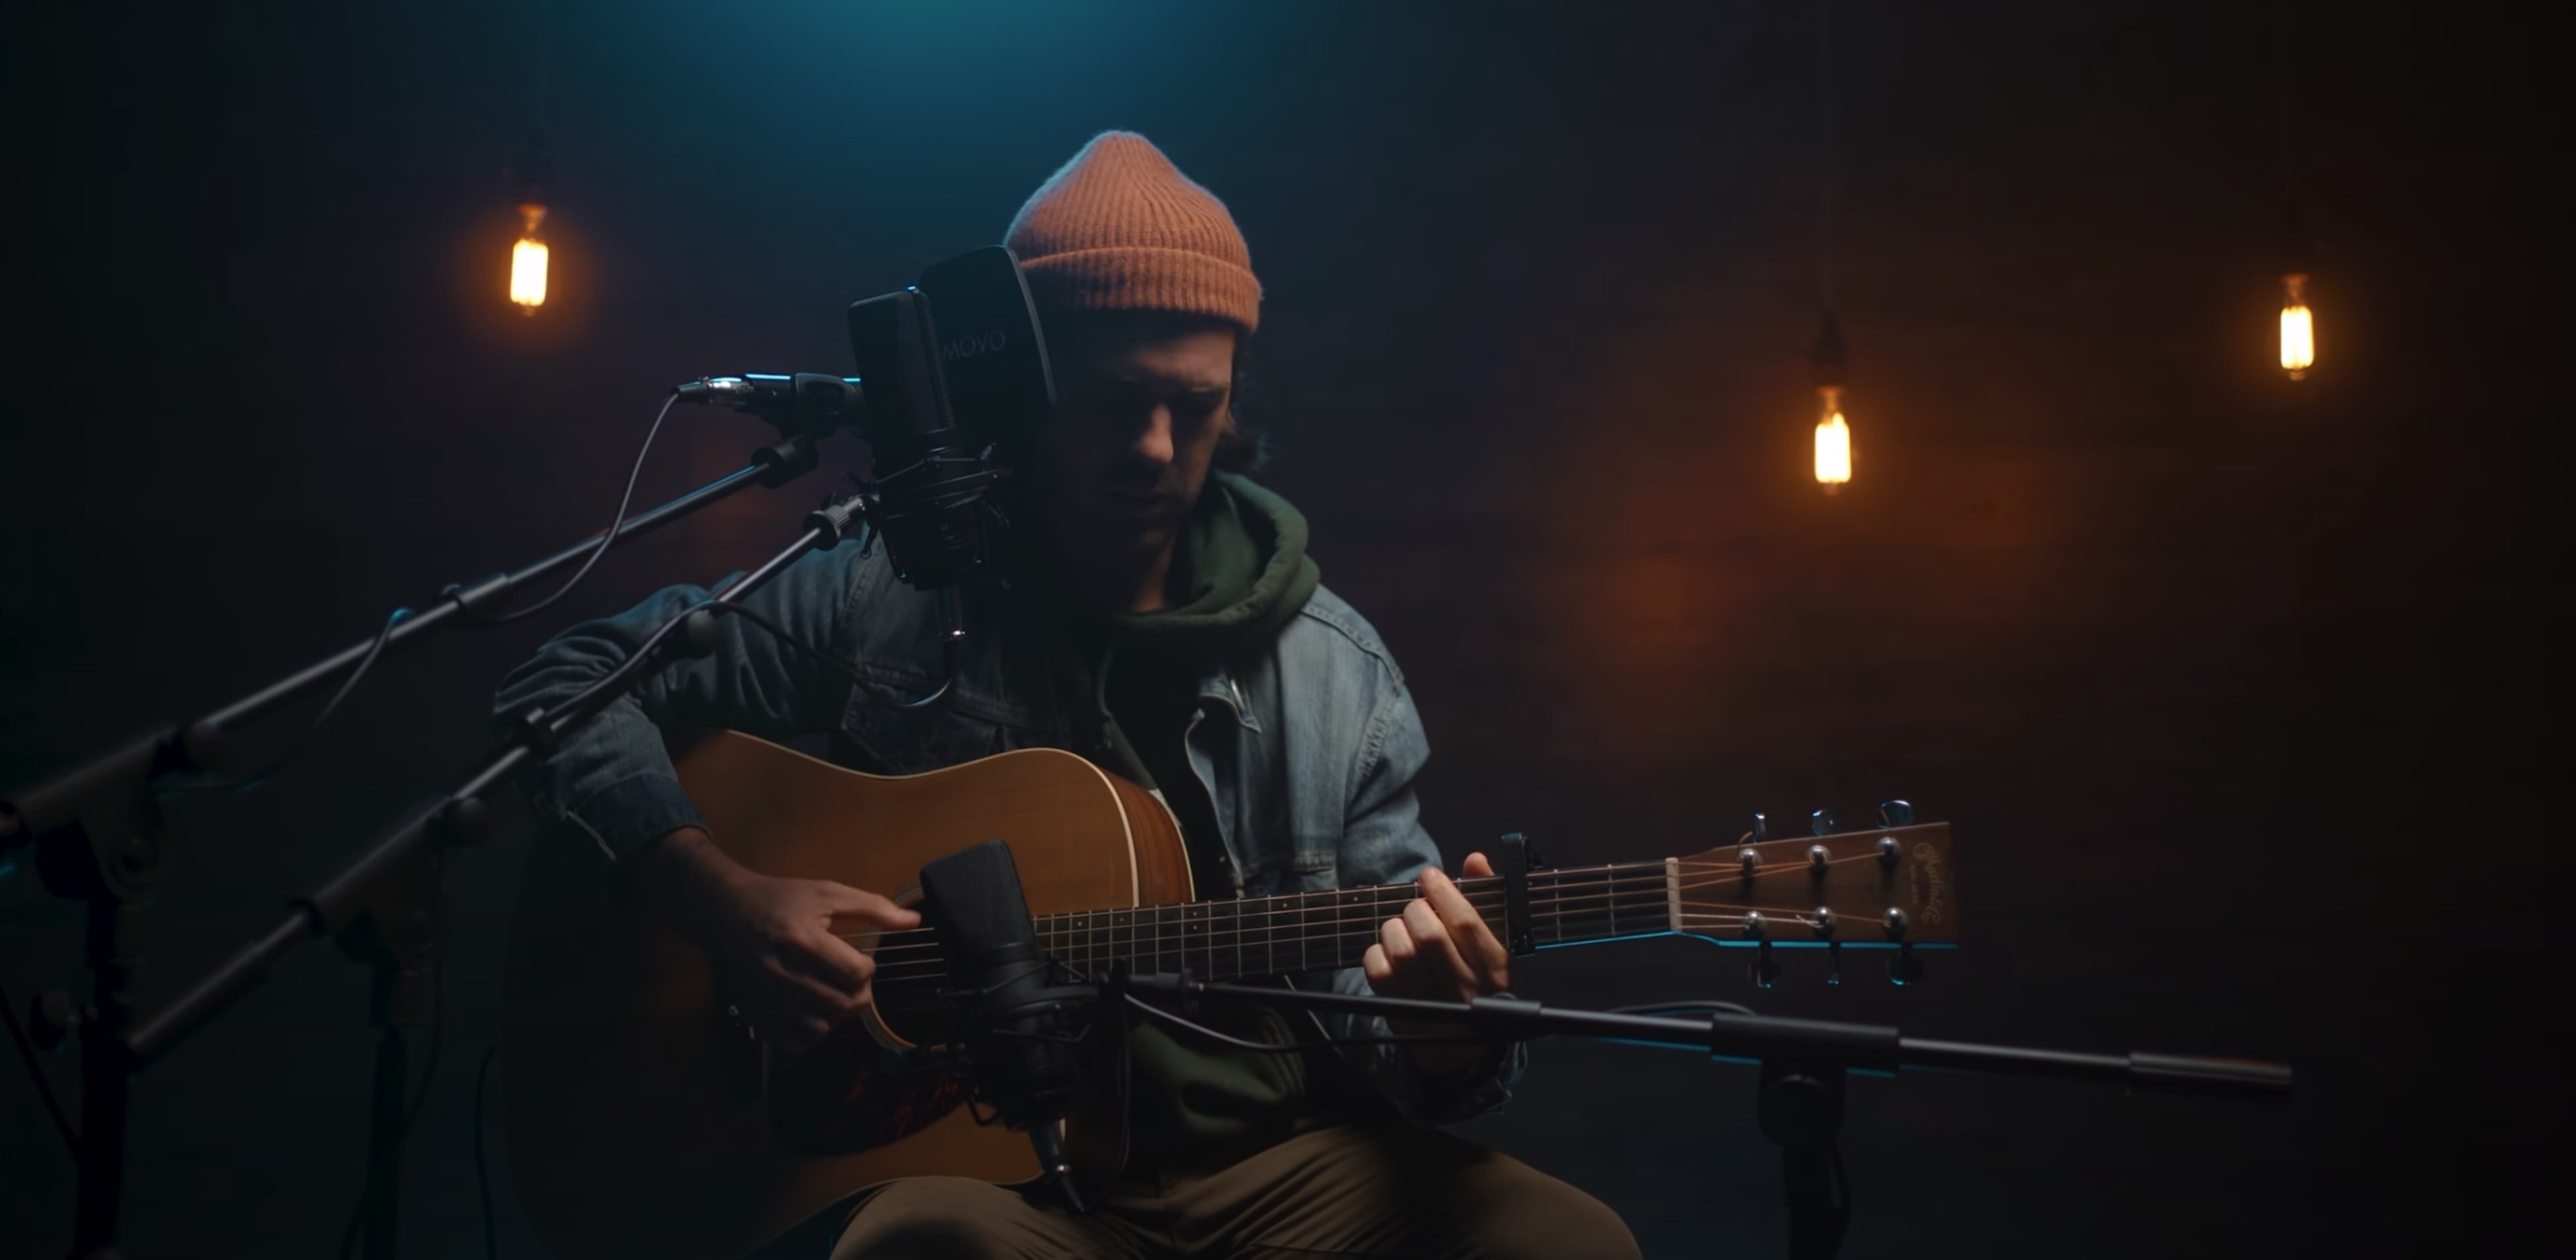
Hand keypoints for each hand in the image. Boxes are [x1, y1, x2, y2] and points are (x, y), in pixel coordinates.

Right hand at [631, 827, 919, 1059]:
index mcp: (801, 939)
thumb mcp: (826, 892)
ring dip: (836, 1015)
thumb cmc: (779, 899)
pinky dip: (809, 1036)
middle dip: (858, 995)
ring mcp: (765, 997)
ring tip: (834, 996)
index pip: (854, 972)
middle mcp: (782, 972)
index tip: (860, 960)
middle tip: (853, 981)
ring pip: (819, 1028)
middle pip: (841, 1004)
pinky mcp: (754, 1014)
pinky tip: (812, 1014)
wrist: (721, 911)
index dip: (866, 968)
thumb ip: (872, 908)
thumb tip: (914, 922)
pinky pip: (792, 1043)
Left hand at [1361, 852, 1510, 1077]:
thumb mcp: (1493, 945)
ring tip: (1402, 929)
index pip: (1465, 921)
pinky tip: (1389, 952)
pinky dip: (1377, 952)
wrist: (1462, 1052)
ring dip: (1394, 928)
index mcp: (1494, 968)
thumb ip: (1485, 899)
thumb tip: (1475, 858)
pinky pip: (1378, 970)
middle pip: (1429, 934)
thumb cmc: (1478, 984)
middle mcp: (1464, 988)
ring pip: (1401, 949)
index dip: (1443, 891)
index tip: (1429, 876)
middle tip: (1416, 908)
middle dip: (1416, 910)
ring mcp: (1431, 1003)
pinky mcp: (1401, 1013)